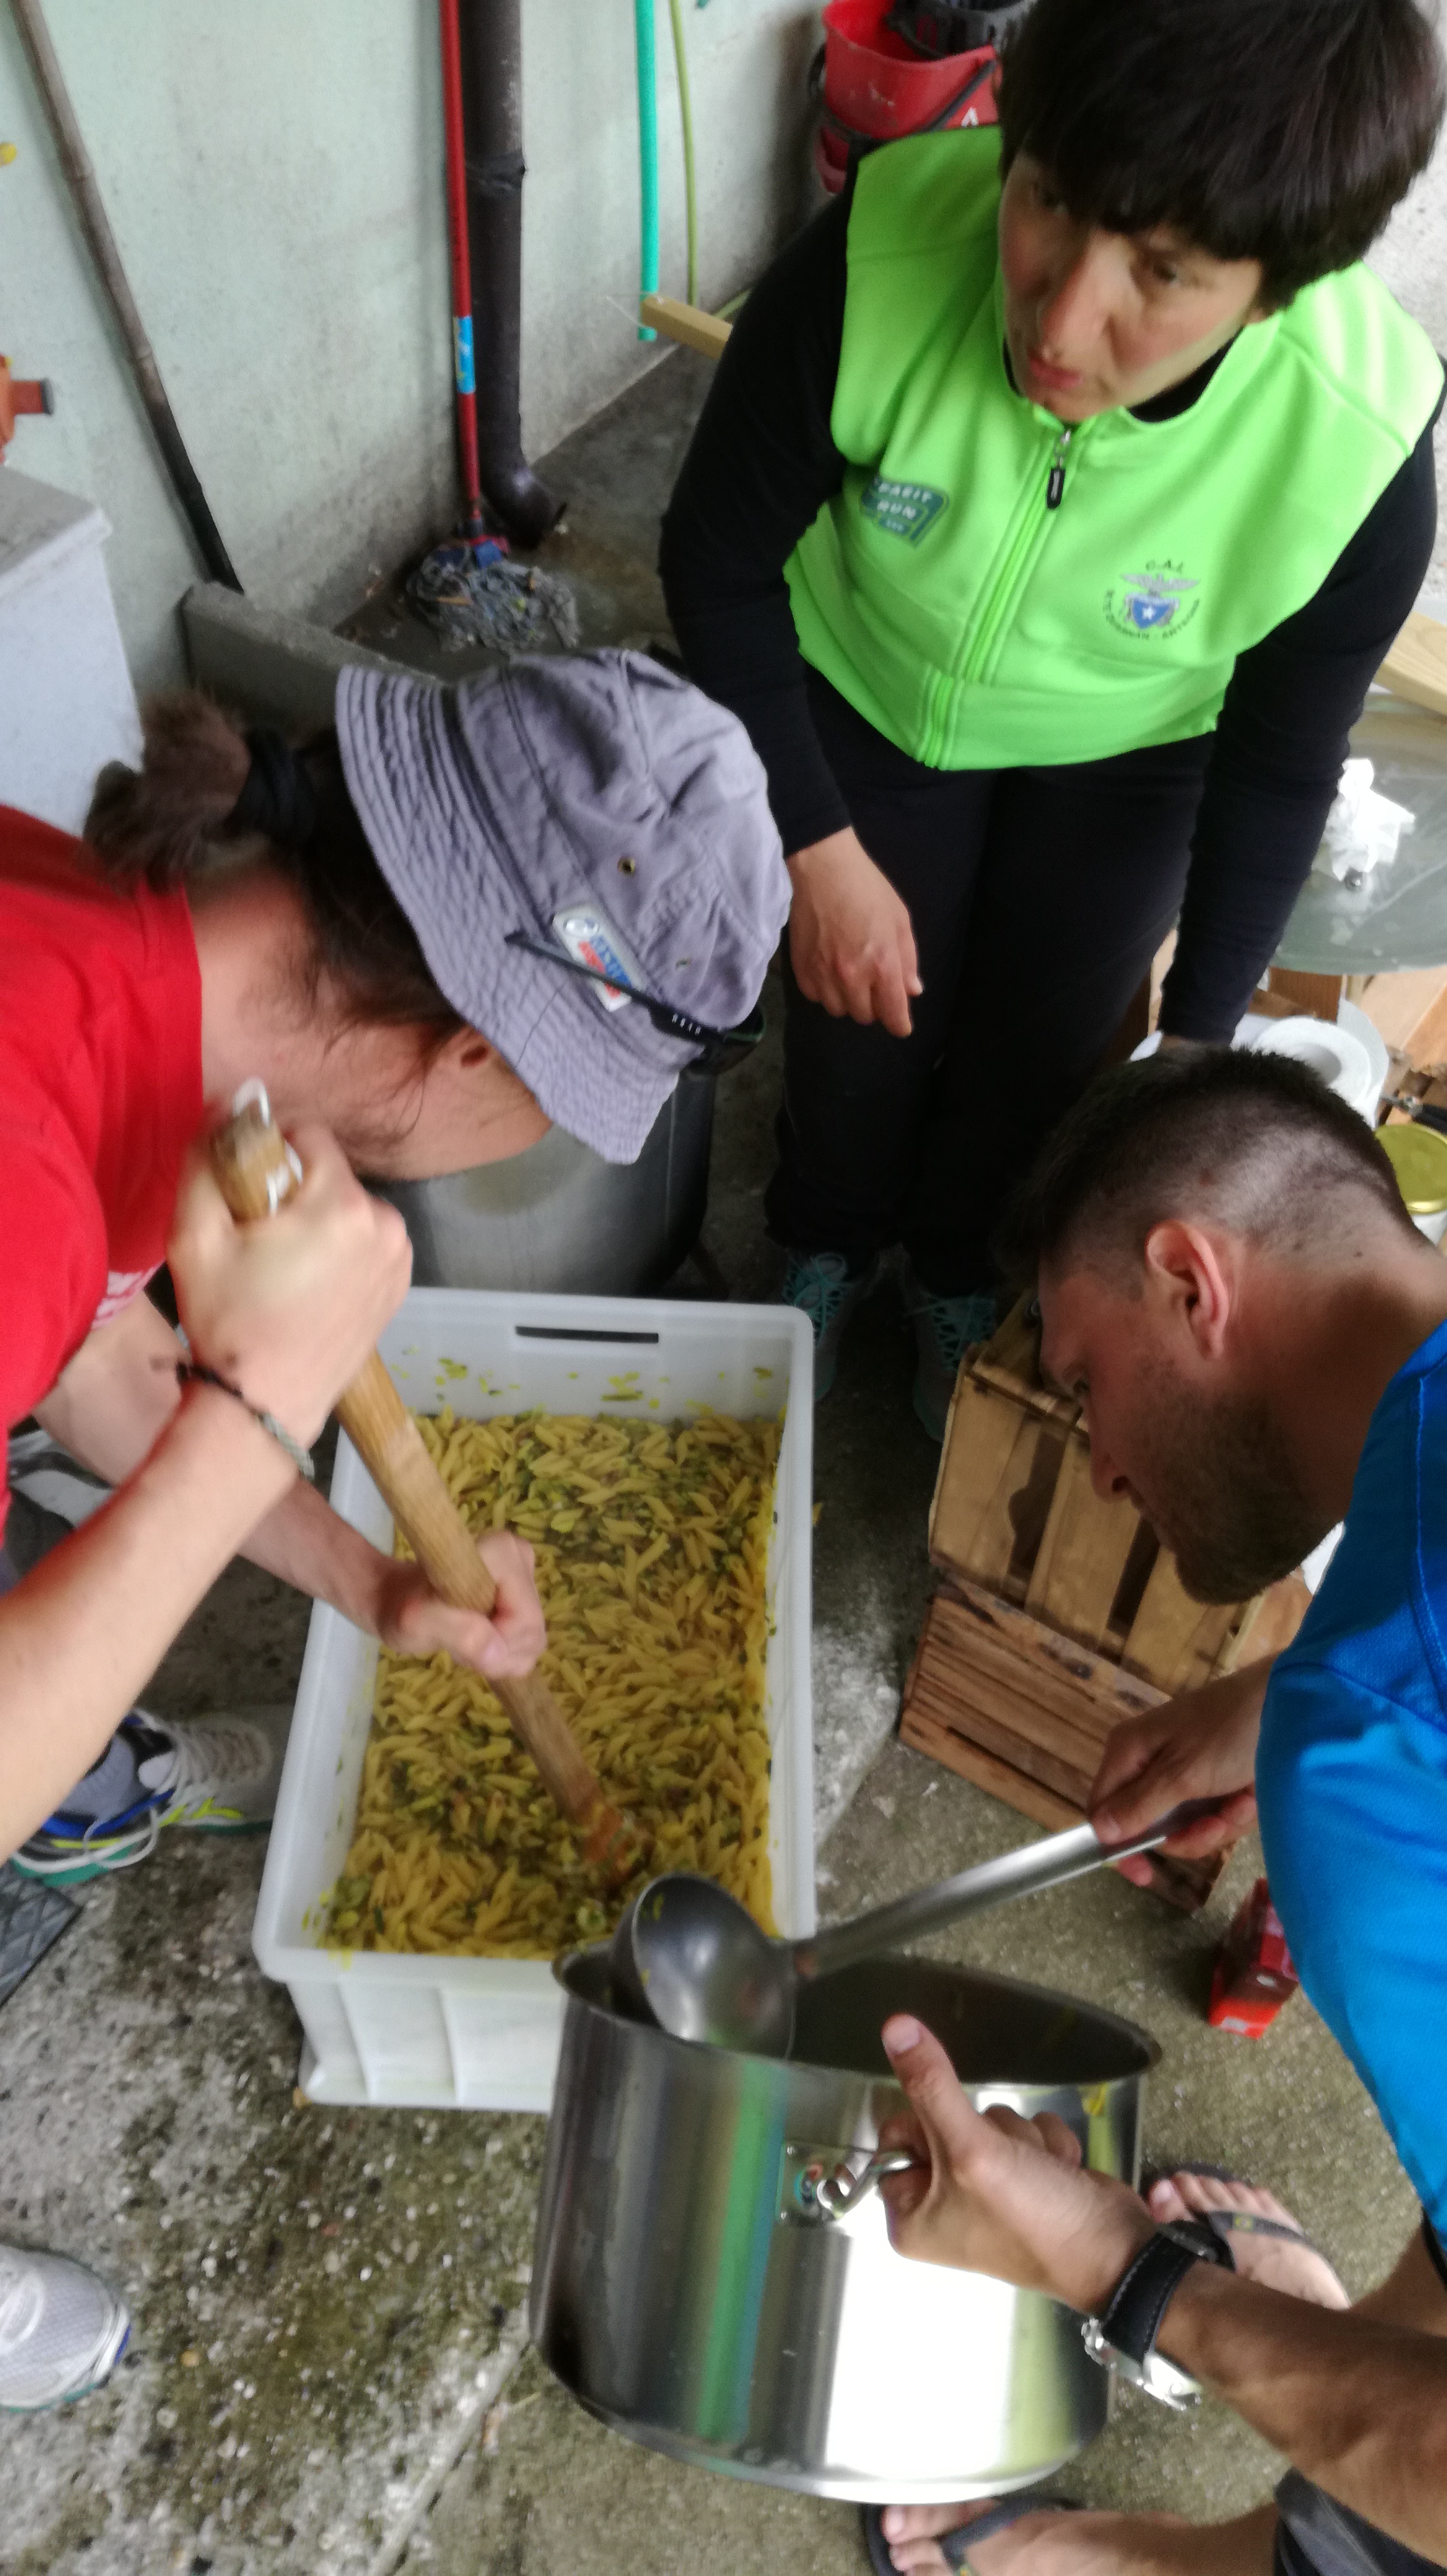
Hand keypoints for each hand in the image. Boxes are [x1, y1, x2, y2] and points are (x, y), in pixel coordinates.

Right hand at [169, 1123, 412, 1448]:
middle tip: (257, 1240)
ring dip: (315, 1219)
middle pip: (328, 1171)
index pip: (307, 1132)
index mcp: (341, 1204)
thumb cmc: (228, 1322)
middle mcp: (386, 1223)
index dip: (267, 1151)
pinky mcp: (400, 1285)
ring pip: (346, 1205)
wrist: (263, 1406)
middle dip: (291, 1189)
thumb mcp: (195, 1235)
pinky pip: (364, 1239)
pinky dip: (338, 1248)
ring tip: (281, 1268)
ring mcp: (400, 1257)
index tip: (244, 1194)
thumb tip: (229, 1102)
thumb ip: (207, 1158)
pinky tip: (308, 1285)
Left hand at [375, 1530, 544, 1679]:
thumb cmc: (402, 1605)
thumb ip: (457, 1632)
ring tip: (463, 1639)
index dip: (494, 1643)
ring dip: (497, 1655)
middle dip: (496, 1652)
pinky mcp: (527, 1591)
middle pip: (530, 1632)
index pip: (523, 1621)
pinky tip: (477, 1639)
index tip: (456, 1636)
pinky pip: (528, 1640)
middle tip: (457, 1642)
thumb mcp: (418, 1622)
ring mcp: (527, 1574)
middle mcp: (522, 1557)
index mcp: (502, 1552)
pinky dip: (502, 1652)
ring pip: (531, 1640)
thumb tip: (498, 1653)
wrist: (397, 1596)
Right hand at [787, 827, 921, 1036]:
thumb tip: (912, 990)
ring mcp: (823, 975)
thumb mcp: (900, 920)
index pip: (893, 1012)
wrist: (823, 869)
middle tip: (874, 986)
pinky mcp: (801, 969)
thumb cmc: (868, 889)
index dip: (899, 1024)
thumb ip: (907, 959)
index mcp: (882, 964)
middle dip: (874, 1006)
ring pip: (838, 1010)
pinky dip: (824, 990)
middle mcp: (852, 977)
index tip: (901, 1026)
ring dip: (848, 1000)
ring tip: (850, 979)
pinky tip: (829, 971)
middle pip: (865, 1015)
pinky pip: (816, 996)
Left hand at [877, 2016, 1153, 2311]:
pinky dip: (1048, 2146)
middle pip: (948, 2122)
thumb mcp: (970, 2149)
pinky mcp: (1029, 2180)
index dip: (928, 2124)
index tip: (957, 2139)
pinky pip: (1027, 2133)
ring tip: (1040, 2170)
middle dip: (988, 2131)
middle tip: (1006, 2164)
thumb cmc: (1029, 2215)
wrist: (1112, 2252)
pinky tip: (1062, 2170)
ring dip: (1024, 2138)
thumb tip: (894, 2026)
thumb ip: (932, 2085)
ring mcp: (988, 2194)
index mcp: (911, 2216)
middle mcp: (944, 2206)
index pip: (895, 2137)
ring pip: (994, 2123)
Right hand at [1088, 1661, 1270, 1885]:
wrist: (1290, 1706)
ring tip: (1242, 1802)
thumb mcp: (1183, 1774)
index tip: (1144, 1875)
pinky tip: (1251, 1796)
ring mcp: (1184, 1773)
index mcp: (1129, 1752)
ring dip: (1218, 1824)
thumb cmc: (1229, 1732)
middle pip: (1151, 1826)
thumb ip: (1140, 1806)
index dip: (1118, 1845)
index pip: (1103, 1810)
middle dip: (1190, 1832)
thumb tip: (1099, 1831)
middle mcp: (1150, 1763)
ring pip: (1187, 1827)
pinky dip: (1234, 1814)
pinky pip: (1213, 1817)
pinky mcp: (1214, 1781)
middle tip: (1216, 1824)